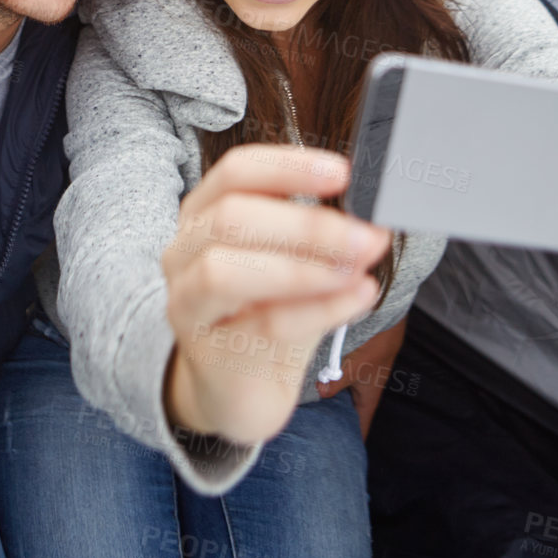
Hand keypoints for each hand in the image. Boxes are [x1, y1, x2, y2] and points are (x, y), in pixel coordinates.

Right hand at [161, 144, 390, 445]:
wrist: (240, 391)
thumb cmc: (268, 315)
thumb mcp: (294, 263)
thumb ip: (322, 237)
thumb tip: (373, 216)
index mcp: (204, 212)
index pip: (236, 172)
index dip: (287, 166)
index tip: (342, 173)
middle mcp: (183, 250)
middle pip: (231, 217)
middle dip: (307, 225)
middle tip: (367, 236)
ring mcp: (186, 302)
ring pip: (224, 271)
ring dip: (302, 268)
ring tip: (356, 270)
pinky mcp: (205, 352)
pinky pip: (259, 324)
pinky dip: (317, 309)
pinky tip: (356, 298)